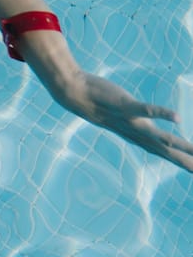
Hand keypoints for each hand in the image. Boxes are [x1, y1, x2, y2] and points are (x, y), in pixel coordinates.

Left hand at [51, 67, 192, 173]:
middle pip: (164, 151)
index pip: (164, 153)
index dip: (182, 163)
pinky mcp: (124, 106)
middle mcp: (136, 133)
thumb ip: (140, 124)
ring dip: (177, 143)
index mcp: (138, 136)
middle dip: (184, 161)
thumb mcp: (124, 118)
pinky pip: (145, 110)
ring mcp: (130, 120)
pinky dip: (161, 114)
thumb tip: (149, 130)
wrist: (75, 94)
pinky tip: (177, 117)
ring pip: (158, 136)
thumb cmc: (101, 103)